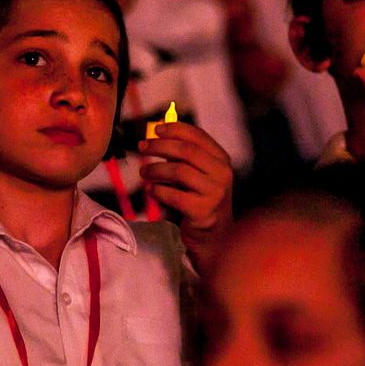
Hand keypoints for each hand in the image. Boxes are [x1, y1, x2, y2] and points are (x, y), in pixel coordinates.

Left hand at [137, 121, 232, 268]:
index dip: (175, 129)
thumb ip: (182, 156)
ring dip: (155, 168)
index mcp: (221, 160)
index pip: (198, 136)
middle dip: (160, 146)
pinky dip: (158, 190)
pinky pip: (173, 195)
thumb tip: (156, 134)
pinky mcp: (203, 211)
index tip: (155, 129)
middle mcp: (222, 174)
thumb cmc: (200, 199)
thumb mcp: (197, 174)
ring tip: (144, 172)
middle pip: (186, 150)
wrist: (214, 236)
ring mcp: (215, 193)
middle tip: (142, 147)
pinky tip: (151, 190)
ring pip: (178, 171)